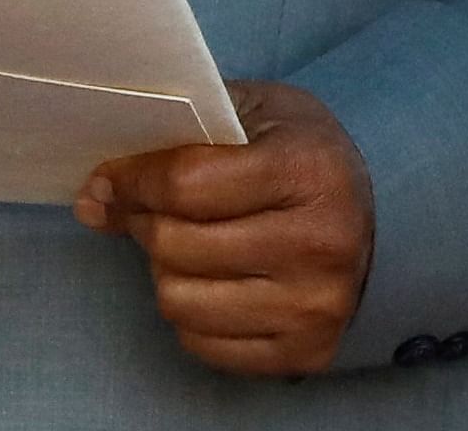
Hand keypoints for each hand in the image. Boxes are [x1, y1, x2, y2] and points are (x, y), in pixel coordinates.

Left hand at [76, 80, 373, 377]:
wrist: (372, 210)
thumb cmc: (298, 152)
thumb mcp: (249, 116)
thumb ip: (174, 143)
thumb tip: (95, 199)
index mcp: (308, 170)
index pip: (185, 184)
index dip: (131, 181)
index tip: (107, 180)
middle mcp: (320, 243)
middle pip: (176, 246)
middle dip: (144, 223)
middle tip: (146, 210)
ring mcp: (317, 306)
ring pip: (181, 301)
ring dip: (165, 271)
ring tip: (182, 246)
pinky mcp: (308, 352)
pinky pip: (203, 345)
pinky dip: (191, 314)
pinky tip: (208, 282)